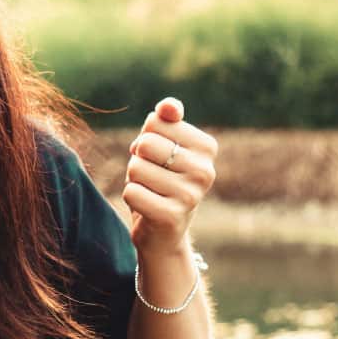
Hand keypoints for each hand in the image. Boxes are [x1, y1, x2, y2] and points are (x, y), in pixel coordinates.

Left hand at [123, 97, 217, 257]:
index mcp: (207, 147)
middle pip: (145, 144)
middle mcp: (205, 170)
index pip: (155, 122)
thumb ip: (165, 120)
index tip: (158, 157)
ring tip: (150, 191)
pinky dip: (131, 197)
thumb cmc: (160, 179)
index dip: (146, 138)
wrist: (163, 232)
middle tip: (151, 176)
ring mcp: (191, 195)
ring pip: (136, 168)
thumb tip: (168, 106)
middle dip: (138, 159)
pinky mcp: (171, 216)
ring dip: (133, 179)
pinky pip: (131, 192)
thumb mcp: (163, 145)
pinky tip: (146, 207)